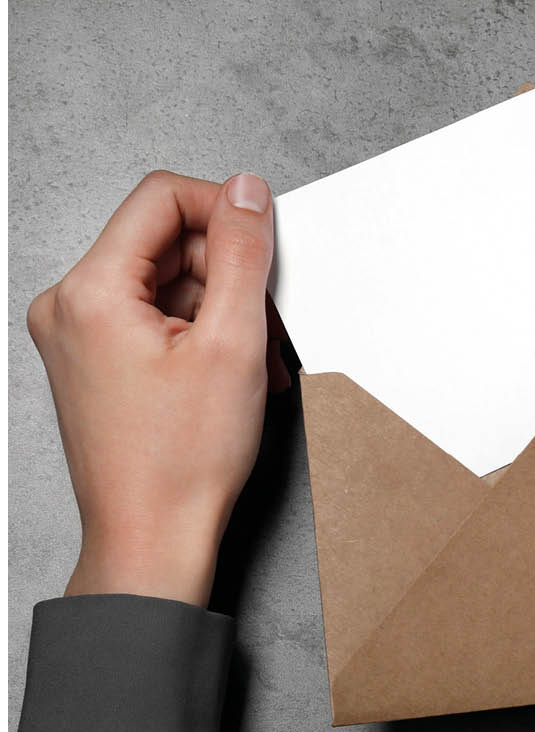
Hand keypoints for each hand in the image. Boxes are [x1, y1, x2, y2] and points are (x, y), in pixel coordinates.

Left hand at [27, 170, 289, 607]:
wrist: (154, 538)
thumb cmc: (182, 463)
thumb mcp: (233, 344)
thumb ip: (242, 255)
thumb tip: (247, 193)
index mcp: (90, 292)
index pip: (161, 199)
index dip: (224, 211)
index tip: (264, 243)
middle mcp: (71, 307)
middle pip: (166, 244)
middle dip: (229, 275)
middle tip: (266, 324)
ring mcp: (80, 338)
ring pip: (168, 285)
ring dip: (223, 311)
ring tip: (254, 362)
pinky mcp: (97, 363)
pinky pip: (157, 320)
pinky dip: (202, 336)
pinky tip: (234, 371)